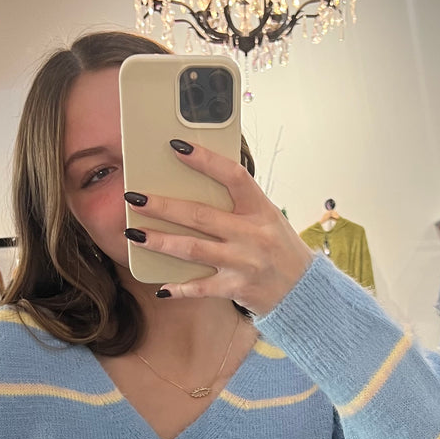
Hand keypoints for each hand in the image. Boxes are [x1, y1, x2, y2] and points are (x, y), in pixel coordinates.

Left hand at [123, 140, 314, 315]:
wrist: (304, 292)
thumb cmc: (280, 249)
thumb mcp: (268, 219)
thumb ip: (239, 204)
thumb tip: (198, 183)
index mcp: (261, 209)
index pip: (233, 176)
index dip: (205, 160)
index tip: (176, 146)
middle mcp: (252, 234)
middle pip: (200, 216)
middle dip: (163, 206)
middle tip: (135, 197)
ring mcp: (244, 262)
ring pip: (193, 250)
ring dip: (161, 241)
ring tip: (134, 234)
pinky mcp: (237, 288)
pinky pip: (201, 288)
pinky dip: (179, 288)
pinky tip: (161, 286)